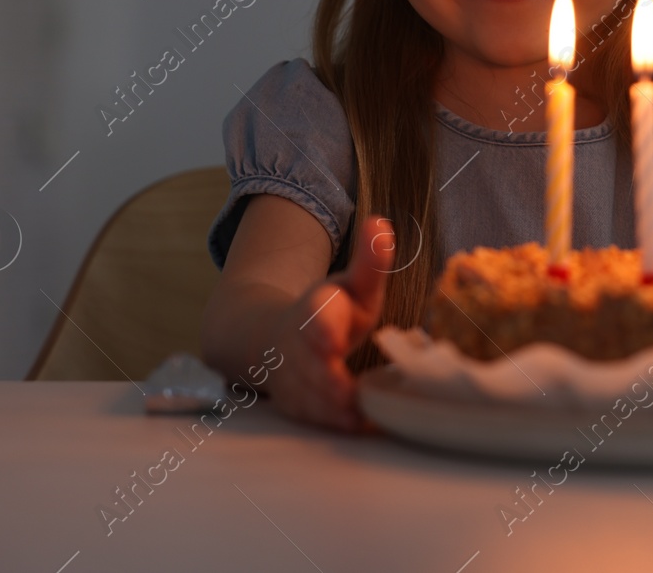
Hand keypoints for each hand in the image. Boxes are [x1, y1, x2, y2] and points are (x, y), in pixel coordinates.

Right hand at [262, 215, 393, 430]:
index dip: (322, 329)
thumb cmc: (330, 312)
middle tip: (350, 395)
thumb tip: (380, 224)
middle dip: (326, 378)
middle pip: (310, 363)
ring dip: (330, 407)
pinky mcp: (294, 401)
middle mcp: (299, 343)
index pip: (317, 316)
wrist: (271, 338)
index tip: (331, 341)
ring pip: (307, 394)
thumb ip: (369, 262)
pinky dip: (329, 422)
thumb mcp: (352, 285)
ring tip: (358, 416)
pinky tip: (355, 427)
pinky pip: (309, 415)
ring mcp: (291, 374)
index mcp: (317, 308)